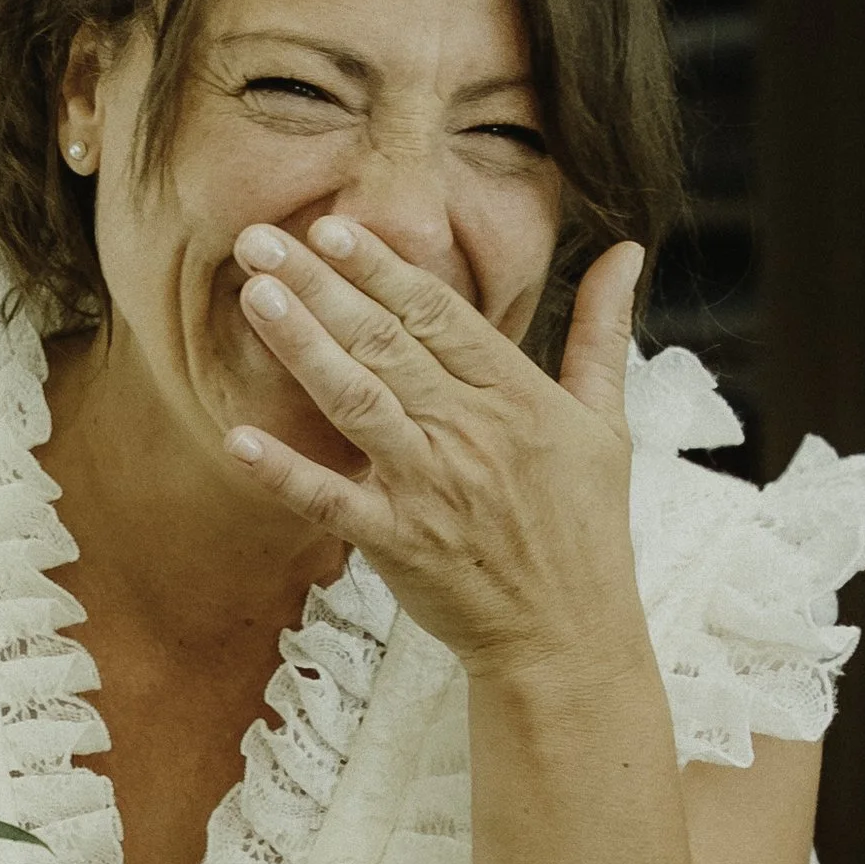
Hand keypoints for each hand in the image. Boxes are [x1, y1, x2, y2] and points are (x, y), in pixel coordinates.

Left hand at [226, 219, 647, 680]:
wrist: (569, 636)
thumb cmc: (585, 527)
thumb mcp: (608, 422)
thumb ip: (603, 332)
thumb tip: (625, 252)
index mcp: (518, 395)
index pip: (439, 313)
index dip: (381, 267)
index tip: (331, 228)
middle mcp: (472, 431)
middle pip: (385, 342)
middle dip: (320, 285)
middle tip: (258, 241)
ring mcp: (432, 487)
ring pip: (357, 401)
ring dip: (301, 346)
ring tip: (253, 297)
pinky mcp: (399, 542)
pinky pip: (332, 501)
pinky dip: (285, 472)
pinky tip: (239, 439)